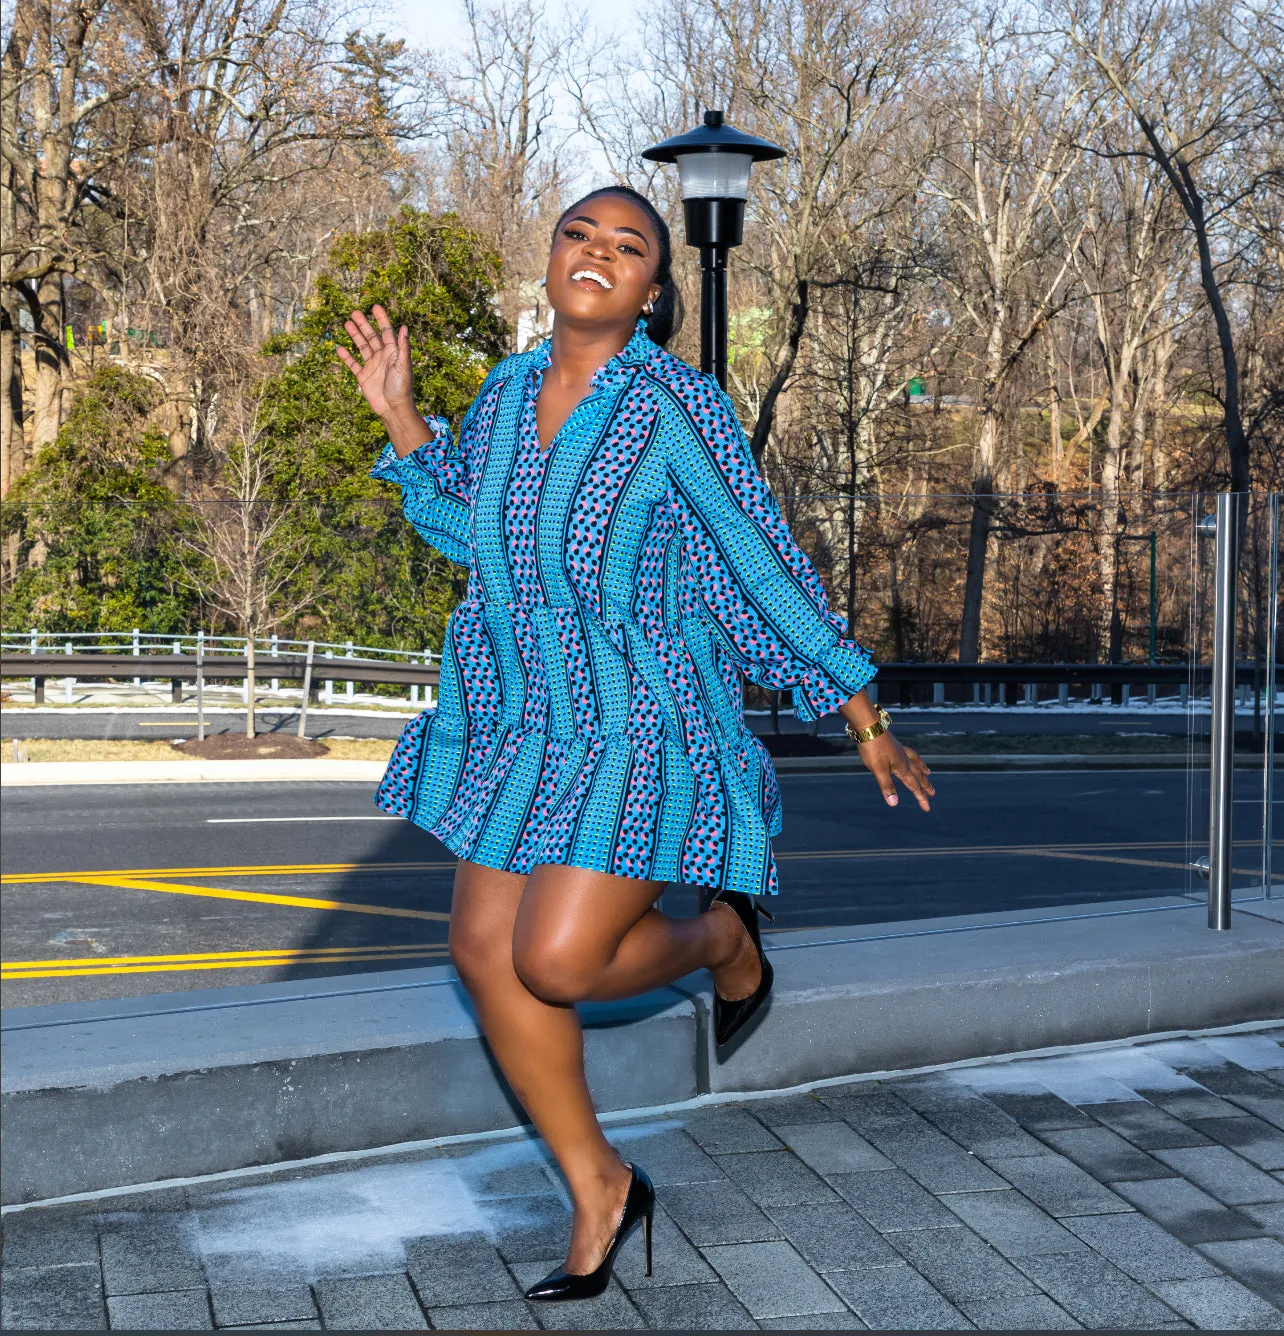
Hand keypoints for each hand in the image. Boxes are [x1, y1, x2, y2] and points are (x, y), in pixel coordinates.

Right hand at [335, 304, 414, 421]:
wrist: (393, 408)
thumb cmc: (401, 387)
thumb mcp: (403, 365)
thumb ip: (403, 347)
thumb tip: (404, 327)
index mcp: (393, 353)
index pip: (386, 332)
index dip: (381, 319)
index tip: (375, 307)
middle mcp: (382, 357)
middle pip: (371, 337)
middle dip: (363, 324)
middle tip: (354, 312)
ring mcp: (372, 366)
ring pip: (362, 347)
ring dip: (355, 335)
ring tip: (346, 323)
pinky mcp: (363, 377)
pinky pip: (353, 364)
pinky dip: (346, 356)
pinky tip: (339, 348)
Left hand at [858, 731, 933, 810]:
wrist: (868, 727)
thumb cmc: (872, 748)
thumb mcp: (878, 770)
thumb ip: (887, 786)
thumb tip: (894, 804)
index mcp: (901, 767)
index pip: (913, 786)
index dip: (920, 798)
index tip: (927, 808)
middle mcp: (904, 759)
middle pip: (917, 775)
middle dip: (925, 786)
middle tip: (933, 793)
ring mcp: (900, 751)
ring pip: (915, 762)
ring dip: (922, 770)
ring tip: (928, 773)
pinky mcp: (895, 744)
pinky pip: (909, 752)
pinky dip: (913, 756)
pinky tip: (909, 754)